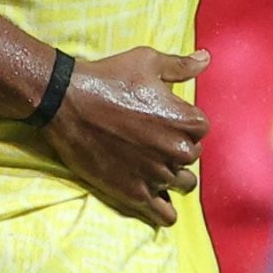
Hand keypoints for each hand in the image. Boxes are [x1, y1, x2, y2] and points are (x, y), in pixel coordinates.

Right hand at [43, 47, 209, 227]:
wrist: (67, 102)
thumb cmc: (108, 78)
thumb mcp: (147, 61)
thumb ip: (181, 65)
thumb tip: (206, 58)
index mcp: (185, 120)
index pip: (201, 128)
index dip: (183, 121)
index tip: (164, 117)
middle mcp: (176, 150)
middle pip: (192, 156)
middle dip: (176, 146)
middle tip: (152, 137)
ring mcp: (157, 175)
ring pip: (183, 184)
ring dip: (172, 174)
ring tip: (152, 162)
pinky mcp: (135, 193)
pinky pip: (165, 214)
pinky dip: (165, 209)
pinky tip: (156, 196)